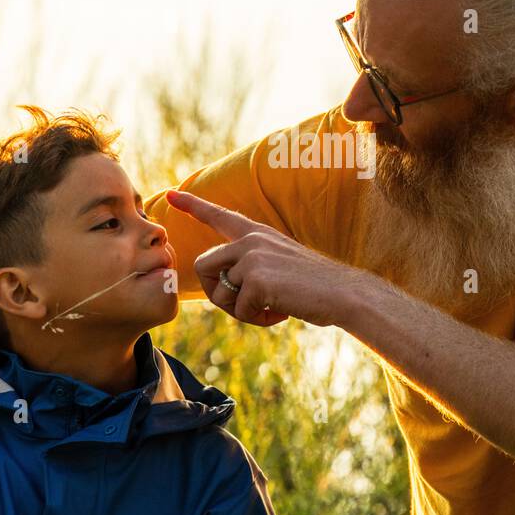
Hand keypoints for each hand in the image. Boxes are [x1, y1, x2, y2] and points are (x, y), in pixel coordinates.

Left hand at [166, 189, 361, 327]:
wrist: (344, 293)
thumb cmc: (314, 286)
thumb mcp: (279, 264)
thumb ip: (250, 266)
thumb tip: (224, 289)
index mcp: (257, 233)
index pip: (218, 215)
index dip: (192, 205)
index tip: (170, 195)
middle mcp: (251, 240)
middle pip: (202, 266)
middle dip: (218, 294)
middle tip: (248, 306)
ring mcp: (252, 257)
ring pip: (218, 292)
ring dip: (239, 310)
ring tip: (268, 309)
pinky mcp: (256, 279)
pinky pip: (239, 310)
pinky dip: (257, 319)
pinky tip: (280, 313)